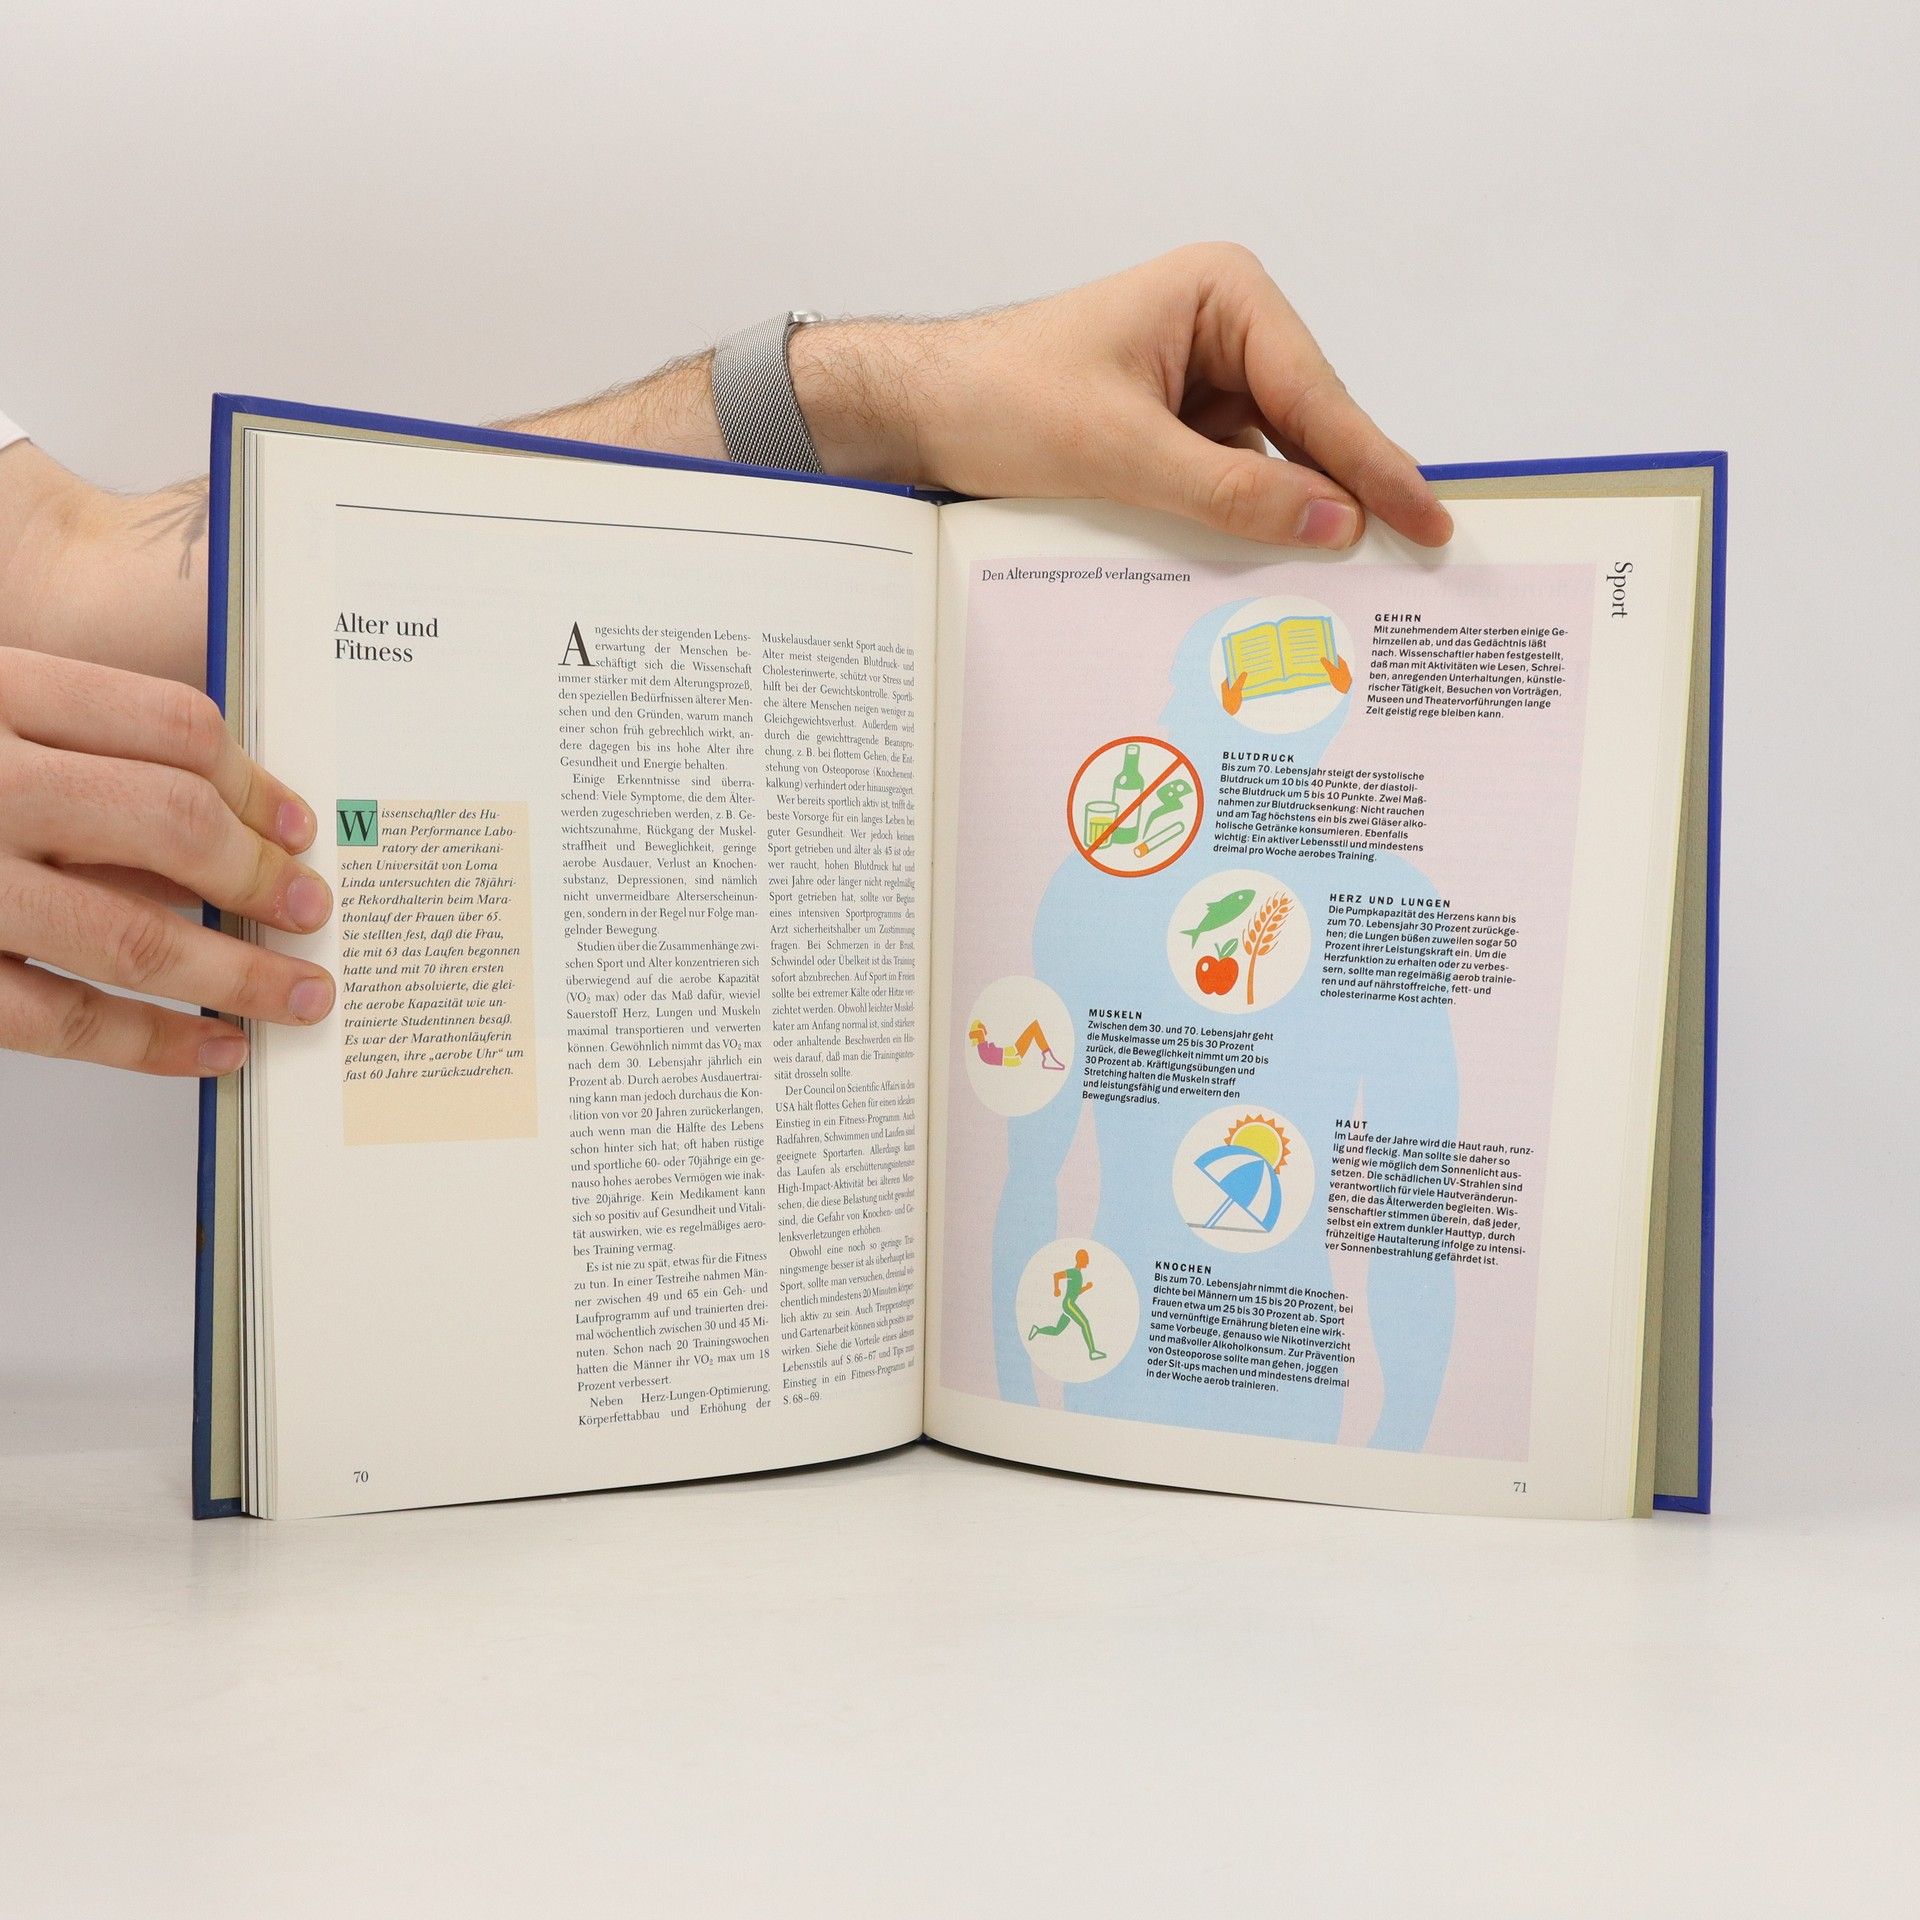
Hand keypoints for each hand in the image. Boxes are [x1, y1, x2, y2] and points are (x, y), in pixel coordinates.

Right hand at [0, 648, 335, 1075]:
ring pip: (134, 934)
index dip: (254, 780)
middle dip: (261, 876)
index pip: (170, 725)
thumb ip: (72, 733)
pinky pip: (63, 1019)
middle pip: (170, 823)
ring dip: (239, 973)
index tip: (297, 823)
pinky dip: (154, 1044)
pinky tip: (215, 1048)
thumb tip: (220, 811)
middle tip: (312, 909)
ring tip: (300, 993)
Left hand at [795, 242, 1452, 550]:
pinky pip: (1232, 484)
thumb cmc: (1000, 398)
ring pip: (1273, 465)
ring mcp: (1203, 382)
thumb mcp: (1122, 451)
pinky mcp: (1177, 430)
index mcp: (1223, 296)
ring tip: (1350, 577)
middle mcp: (1225, 330)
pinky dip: (1245, 523)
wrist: (921, 413)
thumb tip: (1332, 522)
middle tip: (1414, 555)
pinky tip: (1269, 565)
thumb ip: (1230, 491)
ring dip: (1290, 517)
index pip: (1316, 394)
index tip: (1426, 517)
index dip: (1373, 465)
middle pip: (1307, 429)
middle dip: (1342, 493)